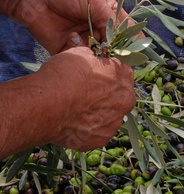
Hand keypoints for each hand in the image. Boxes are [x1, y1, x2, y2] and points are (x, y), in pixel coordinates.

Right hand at [0, 46, 134, 158]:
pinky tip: (72, 123)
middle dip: (106, 95)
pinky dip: (87, 129)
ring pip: (109, 117)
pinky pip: (96, 132)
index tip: (96, 74)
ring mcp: (114, 123)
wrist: (47, 105)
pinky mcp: (100, 139)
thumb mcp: (81, 54)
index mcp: (124, 79)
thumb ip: (94, 58)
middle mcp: (125, 103)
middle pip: (119, 97)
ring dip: (98, 113)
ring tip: (76, 110)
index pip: (123, 73)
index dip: (108, 72)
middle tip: (85, 93)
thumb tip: (94, 57)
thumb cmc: (64, 75)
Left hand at [1, 0, 128, 53]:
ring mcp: (85, 42)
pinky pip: (82, 61)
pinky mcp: (70, 51)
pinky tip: (78, 45)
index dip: (132, 42)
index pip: (127, 33)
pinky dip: (83, 57)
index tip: (136, 50)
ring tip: (99, 51)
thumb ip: (112, 22)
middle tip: (117, 54)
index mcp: (109, 17)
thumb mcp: (96, 2)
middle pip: (115, 48)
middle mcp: (99, 31)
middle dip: (117, 52)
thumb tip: (124, 43)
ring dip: (101, 56)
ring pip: (100, 57)